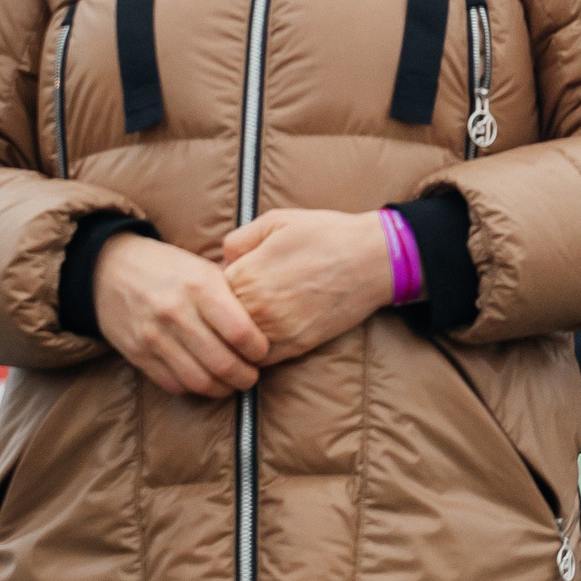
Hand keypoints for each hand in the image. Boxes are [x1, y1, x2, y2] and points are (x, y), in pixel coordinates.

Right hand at [92, 233, 269, 395]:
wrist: (107, 268)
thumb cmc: (166, 267)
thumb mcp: (201, 266)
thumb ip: (230, 291)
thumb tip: (266, 317)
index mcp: (199, 286)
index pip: (240, 331)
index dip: (259, 349)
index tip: (263, 352)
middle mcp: (176, 312)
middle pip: (223, 363)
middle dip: (245, 376)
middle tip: (252, 375)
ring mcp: (154, 337)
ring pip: (200, 381)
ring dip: (222, 388)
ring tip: (231, 382)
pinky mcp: (138, 354)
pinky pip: (174, 384)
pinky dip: (194, 388)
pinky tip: (203, 378)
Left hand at [220, 207, 393, 364]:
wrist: (371, 259)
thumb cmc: (324, 234)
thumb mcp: (276, 221)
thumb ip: (239, 239)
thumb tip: (221, 260)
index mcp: (247, 274)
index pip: (208, 292)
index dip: (212, 287)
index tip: (221, 282)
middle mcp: (257, 307)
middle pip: (218, 321)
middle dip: (220, 313)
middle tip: (228, 303)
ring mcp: (277, 331)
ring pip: (236, 345)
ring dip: (235, 335)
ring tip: (243, 321)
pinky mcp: (296, 347)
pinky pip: (261, 360)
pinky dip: (255, 351)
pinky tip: (260, 336)